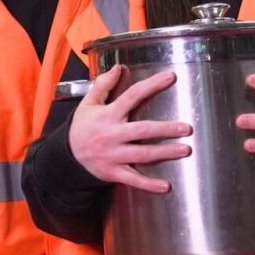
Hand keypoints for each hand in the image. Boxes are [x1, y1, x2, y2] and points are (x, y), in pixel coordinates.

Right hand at [68, 65, 191, 192]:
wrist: (67, 155)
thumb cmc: (83, 126)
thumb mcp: (88, 103)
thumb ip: (103, 84)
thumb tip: (118, 67)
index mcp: (109, 115)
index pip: (132, 96)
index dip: (152, 86)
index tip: (171, 77)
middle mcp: (113, 135)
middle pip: (142, 130)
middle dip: (165, 129)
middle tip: (186, 128)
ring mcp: (114, 155)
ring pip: (142, 155)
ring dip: (165, 153)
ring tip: (185, 150)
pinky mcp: (114, 172)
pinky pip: (134, 179)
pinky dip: (149, 184)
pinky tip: (166, 186)